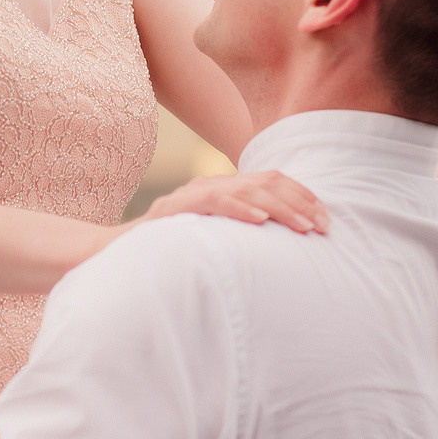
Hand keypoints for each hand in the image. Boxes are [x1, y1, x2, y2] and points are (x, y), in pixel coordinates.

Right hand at [129, 171, 328, 235]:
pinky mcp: (171, 211)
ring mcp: (188, 196)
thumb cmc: (165, 255)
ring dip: (278, 208)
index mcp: (220, 191)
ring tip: (301, 227)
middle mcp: (207, 186)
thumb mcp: (211, 243)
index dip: (302, 196)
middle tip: (323, 228)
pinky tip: (258, 221)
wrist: (110, 258)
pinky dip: (237, 209)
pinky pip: (209, 203)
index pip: (270, 180)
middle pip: (264, 181)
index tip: (326, 220)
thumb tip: (281, 250)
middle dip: (299, 203)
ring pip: (243, 189)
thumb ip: (239, 238)